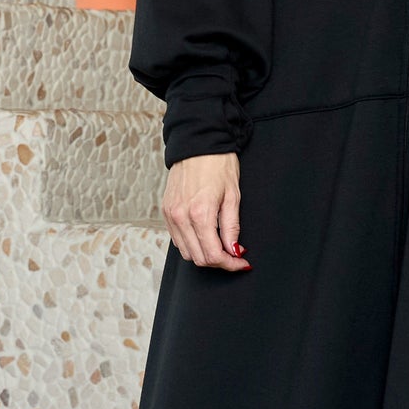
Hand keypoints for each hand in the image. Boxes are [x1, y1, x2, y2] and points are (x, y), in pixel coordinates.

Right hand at [161, 151, 249, 269]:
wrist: (198, 143)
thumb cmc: (219, 165)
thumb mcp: (233, 196)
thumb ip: (232, 227)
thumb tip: (234, 251)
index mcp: (200, 214)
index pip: (213, 255)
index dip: (230, 264)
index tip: (241, 263)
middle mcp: (181, 217)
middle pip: (198, 258)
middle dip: (219, 262)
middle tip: (234, 256)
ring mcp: (170, 214)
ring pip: (186, 252)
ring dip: (204, 255)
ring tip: (221, 246)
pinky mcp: (166, 211)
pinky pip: (177, 239)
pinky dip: (191, 244)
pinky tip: (205, 236)